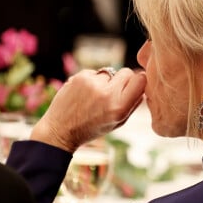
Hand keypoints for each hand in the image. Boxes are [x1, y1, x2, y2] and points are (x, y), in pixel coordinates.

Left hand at [30, 68, 145, 151]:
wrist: (60, 130)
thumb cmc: (91, 129)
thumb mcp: (117, 123)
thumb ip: (132, 105)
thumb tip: (143, 87)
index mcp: (119, 107)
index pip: (141, 79)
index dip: (139, 81)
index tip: (134, 87)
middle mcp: (107, 94)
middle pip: (127, 72)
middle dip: (124, 80)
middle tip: (114, 92)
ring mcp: (92, 83)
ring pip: (110, 72)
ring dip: (106, 81)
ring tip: (95, 96)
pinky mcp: (80, 77)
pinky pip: (95, 73)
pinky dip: (92, 81)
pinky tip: (84, 94)